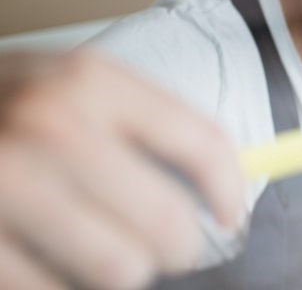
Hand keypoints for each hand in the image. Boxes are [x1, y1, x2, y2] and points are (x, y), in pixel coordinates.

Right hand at [0, 50, 245, 289]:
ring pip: (121, 270)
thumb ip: (141, 124)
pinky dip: (60, 285)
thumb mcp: (66, 85)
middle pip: (168, 223)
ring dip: (122, 269)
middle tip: (167, 245)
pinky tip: (41, 257)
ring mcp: (5, 186)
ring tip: (100, 248)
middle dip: (178, 245)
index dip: (229, 189)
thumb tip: (225, 180)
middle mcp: (51, 127)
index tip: (231, 214)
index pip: (201, 142)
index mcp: (90, 80)